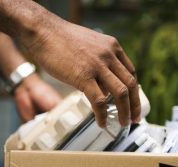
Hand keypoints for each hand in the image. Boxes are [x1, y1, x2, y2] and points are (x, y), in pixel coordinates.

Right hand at [23, 16, 140, 126]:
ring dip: (124, 112)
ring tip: (122, 123)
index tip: (133, 101)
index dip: (134, 90)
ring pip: (120, 94)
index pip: (130, 72)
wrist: (42, 30)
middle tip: (135, 118)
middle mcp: (109, 55)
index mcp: (112, 47)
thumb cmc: (61, 39)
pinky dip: (102, 114)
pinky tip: (101, 122)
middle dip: (135, 105)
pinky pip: (99, 100)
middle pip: (130, 84)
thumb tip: (103, 84)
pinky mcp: (83, 76)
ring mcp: (97, 65)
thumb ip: (100, 62)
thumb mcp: (90, 45)